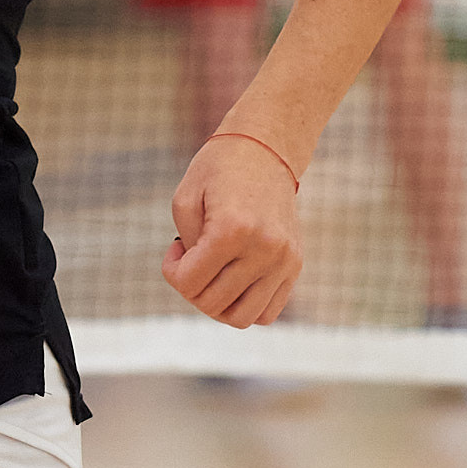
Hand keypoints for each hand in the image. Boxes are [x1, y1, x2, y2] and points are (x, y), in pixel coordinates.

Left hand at [163, 133, 302, 326]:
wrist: (266, 149)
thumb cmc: (218, 170)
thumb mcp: (185, 200)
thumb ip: (186, 249)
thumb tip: (198, 286)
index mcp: (232, 230)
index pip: (189, 284)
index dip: (171, 272)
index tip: (176, 248)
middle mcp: (264, 249)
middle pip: (213, 305)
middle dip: (191, 288)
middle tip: (192, 258)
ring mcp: (284, 260)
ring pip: (242, 318)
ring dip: (217, 305)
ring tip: (212, 276)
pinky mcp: (295, 265)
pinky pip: (267, 312)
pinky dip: (245, 307)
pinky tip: (234, 280)